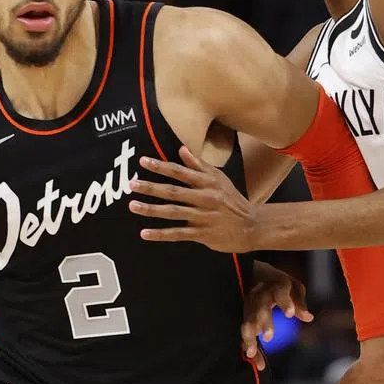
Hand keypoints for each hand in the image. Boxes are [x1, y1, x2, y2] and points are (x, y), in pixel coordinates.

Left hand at [128, 146, 260, 252]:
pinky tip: (145, 233)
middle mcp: (205, 198)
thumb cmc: (232, 200)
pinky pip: (178, 234)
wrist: (252, 226)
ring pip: (173, 212)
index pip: (180, 172)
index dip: (161, 166)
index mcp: (207, 182)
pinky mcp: (202, 234)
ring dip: (151, 209)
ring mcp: (203, 217)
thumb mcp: (219, 179)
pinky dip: (161, 234)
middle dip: (151, 187)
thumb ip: (199, 165)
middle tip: (131, 184)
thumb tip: (181, 149)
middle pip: (173, 192)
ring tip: (133, 206)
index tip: (143, 162)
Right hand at [243, 261, 313, 369]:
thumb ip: (299, 302)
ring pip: (247, 321)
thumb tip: (309, 318)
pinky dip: (249, 347)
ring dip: (248, 337)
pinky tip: (256, 362)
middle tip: (268, 336)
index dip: (285, 302)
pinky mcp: (244, 315)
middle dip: (263, 322)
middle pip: (260, 308)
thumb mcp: (293, 287)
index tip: (290, 314)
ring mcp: (249, 305)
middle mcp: (259, 295)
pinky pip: (246, 332)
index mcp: (274, 286)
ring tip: (251, 352)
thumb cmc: (278, 283)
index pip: (280, 293)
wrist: (252, 272)